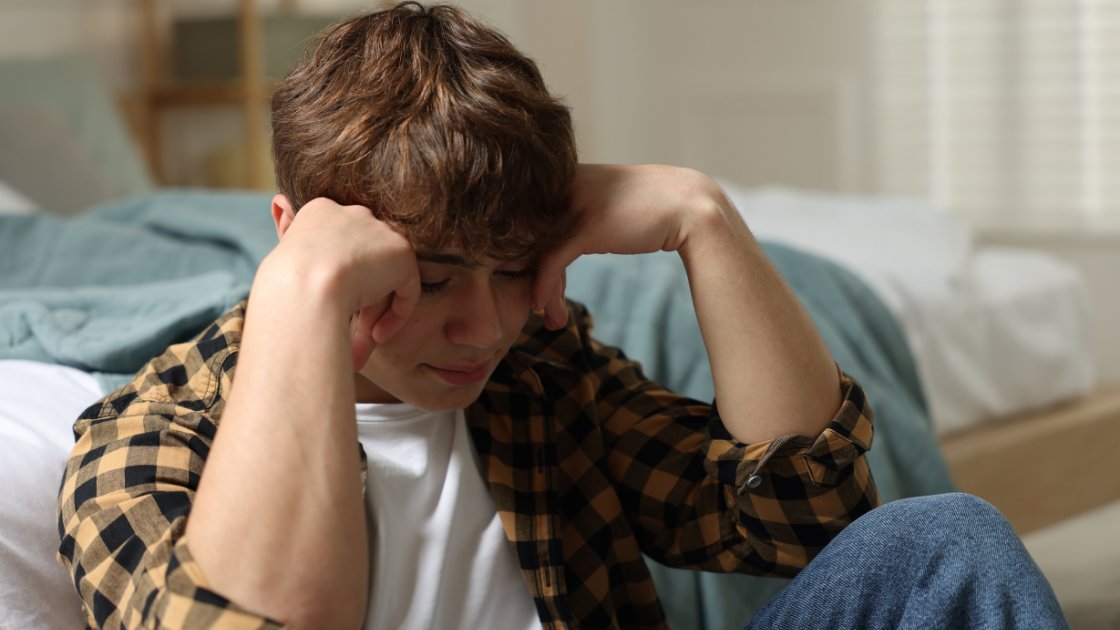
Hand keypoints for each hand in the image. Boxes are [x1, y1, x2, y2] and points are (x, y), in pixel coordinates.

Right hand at [261, 197, 420, 368]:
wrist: (304, 283)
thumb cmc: (284, 286)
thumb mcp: (286, 267)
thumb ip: (303, 260)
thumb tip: (293, 239)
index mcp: (320, 213)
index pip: (338, 251)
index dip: (336, 284)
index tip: (327, 308)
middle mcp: (352, 214)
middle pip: (362, 266)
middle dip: (357, 305)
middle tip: (346, 337)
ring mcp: (379, 231)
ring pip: (382, 281)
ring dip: (372, 317)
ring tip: (360, 349)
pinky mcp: (401, 252)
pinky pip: (406, 288)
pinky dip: (395, 315)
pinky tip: (377, 335)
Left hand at [532, 164, 726, 327]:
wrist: (689, 205)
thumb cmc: (648, 209)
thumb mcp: (604, 205)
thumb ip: (577, 212)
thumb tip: (557, 238)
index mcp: (565, 176)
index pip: (529, 219)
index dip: (530, 255)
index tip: (542, 284)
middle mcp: (565, 185)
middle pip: (529, 237)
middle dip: (533, 277)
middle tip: (541, 307)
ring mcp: (576, 204)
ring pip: (540, 252)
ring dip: (544, 290)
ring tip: (551, 317)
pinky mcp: (587, 225)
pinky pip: (554, 261)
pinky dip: (546, 286)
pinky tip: (543, 306)